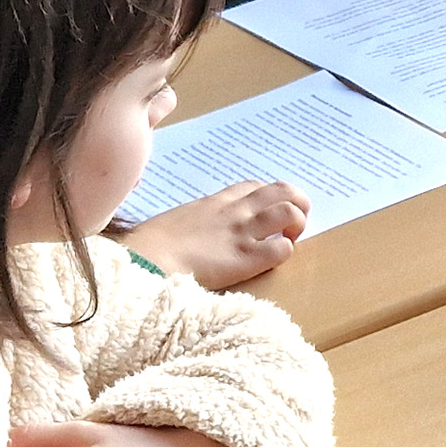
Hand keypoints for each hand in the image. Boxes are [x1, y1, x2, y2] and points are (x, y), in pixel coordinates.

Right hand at [122, 181, 309, 288]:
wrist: (147, 259)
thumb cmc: (151, 245)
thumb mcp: (177, 222)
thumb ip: (196, 222)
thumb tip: (197, 234)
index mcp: (216, 202)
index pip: (255, 186)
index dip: (269, 198)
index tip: (267, 214)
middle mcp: (235, 211)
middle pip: (282, 190)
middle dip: (298, 203)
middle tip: (292, 224)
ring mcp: (243, 232)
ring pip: (290, 212)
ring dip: (297, 224)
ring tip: (289, 239)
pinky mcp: (246, 258)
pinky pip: (282, 248)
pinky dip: (285, 252)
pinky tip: (273, 259)